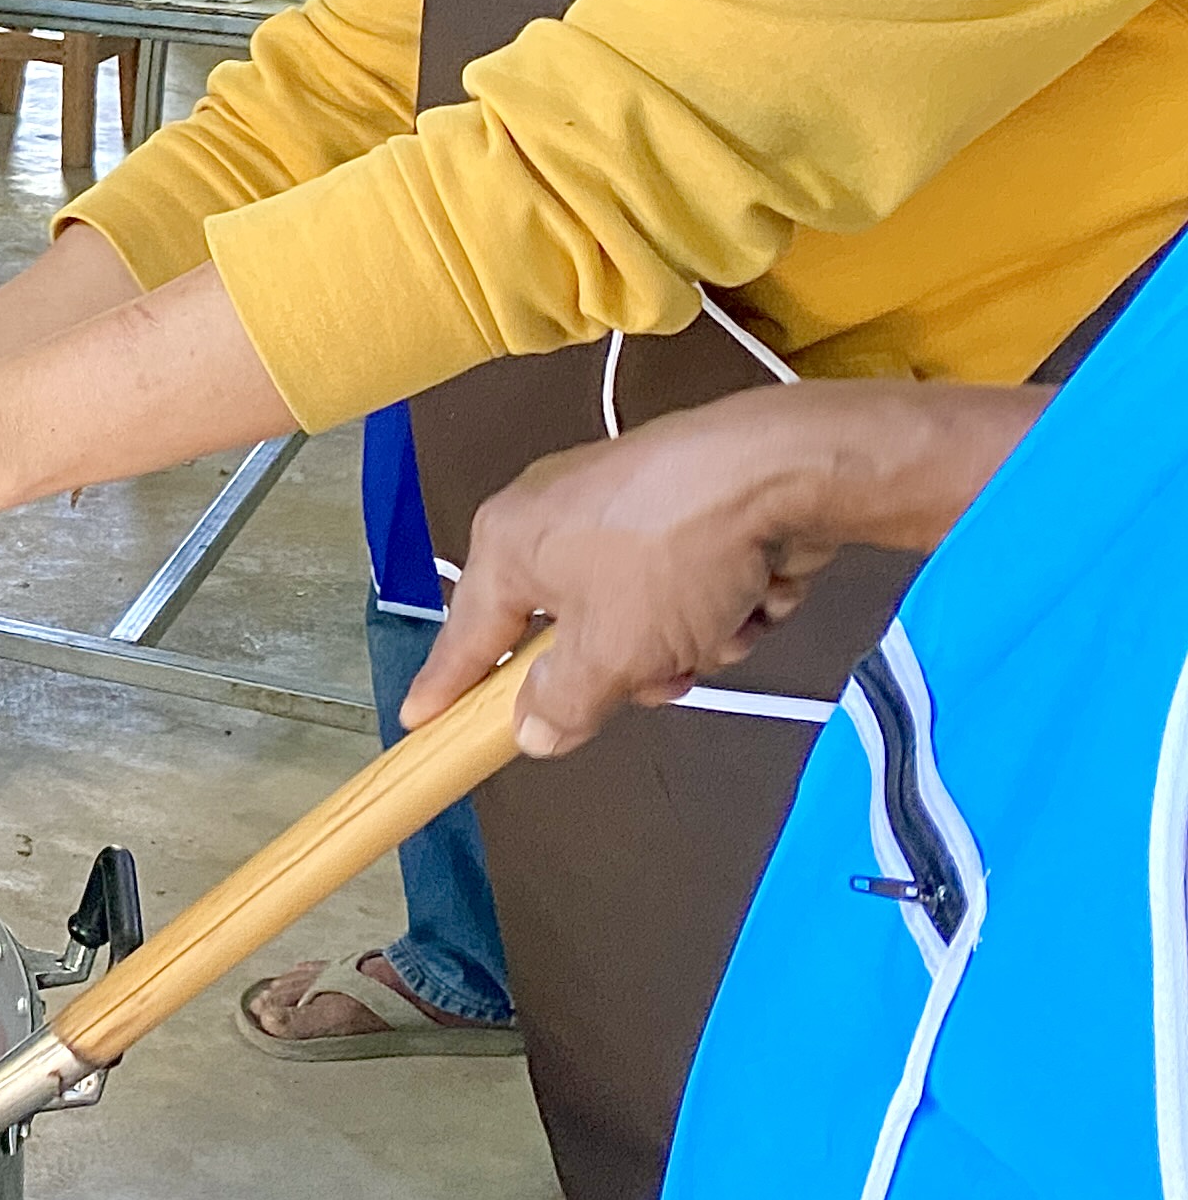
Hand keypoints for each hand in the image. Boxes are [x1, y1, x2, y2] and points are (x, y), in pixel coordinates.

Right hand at [399, 383, 1039, 758]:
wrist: (781, 468)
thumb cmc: (670, 556)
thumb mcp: (611, 652)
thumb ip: (564, 703)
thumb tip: (533, 731)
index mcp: (510, 544)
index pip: (468, 637)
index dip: (447, 688)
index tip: (418, 722)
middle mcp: (552, 517)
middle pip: (570, 633)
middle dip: (629, 664)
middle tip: (666, 673)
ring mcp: (621, 508)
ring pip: (640, 616)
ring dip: (689, 639)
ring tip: (727, 623)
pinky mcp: (683, 503)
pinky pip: (687, 582)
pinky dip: (723, 599)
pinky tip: (756, 591)